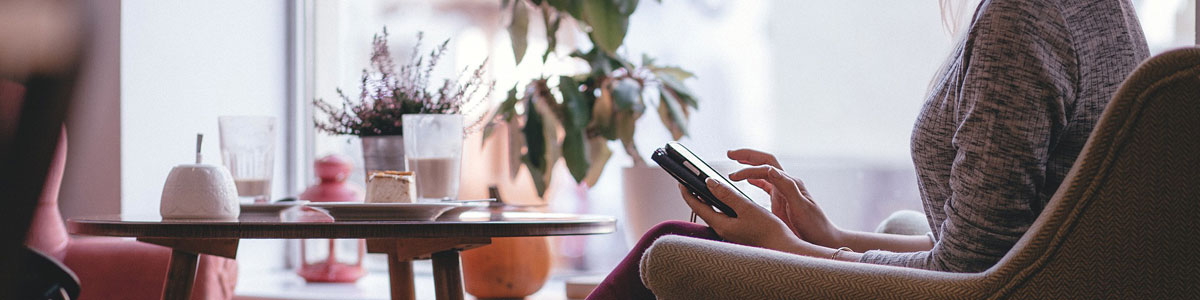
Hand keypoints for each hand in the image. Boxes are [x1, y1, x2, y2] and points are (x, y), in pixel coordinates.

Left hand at [679, 179, 810, 253]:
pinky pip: (723, 215)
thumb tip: (709, 183)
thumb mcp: (746, 208)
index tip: (681, 180)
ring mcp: (730, 231)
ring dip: (707, 199)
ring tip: (704, 186)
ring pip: (713, 212)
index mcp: (721, 225)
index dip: (687, 192)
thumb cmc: (767, 230)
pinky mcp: (738, 231)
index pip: (697, 207)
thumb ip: (727, 195)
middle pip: (703, 210)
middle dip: (695, 195)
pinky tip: (725, 198)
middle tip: (689, 181)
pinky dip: (720, 204)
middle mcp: (722, 230)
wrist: (783, 247)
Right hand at [727, 148, 842, 247]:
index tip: (733, 177)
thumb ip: (787, 187)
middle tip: (730, 154)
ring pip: (764, 171)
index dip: (748, 169)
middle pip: (765, 162)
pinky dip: (755, 180)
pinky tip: (747, 181)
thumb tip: (770, 170)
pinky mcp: (782, 201)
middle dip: (747, 156)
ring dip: (749, 165)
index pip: (765, 168)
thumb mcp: (801, 207)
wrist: (825, 239)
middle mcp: (787, 184)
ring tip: (734, 162)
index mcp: (790, 184)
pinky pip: (766, 185)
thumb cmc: (815, 226)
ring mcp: (784, 192)